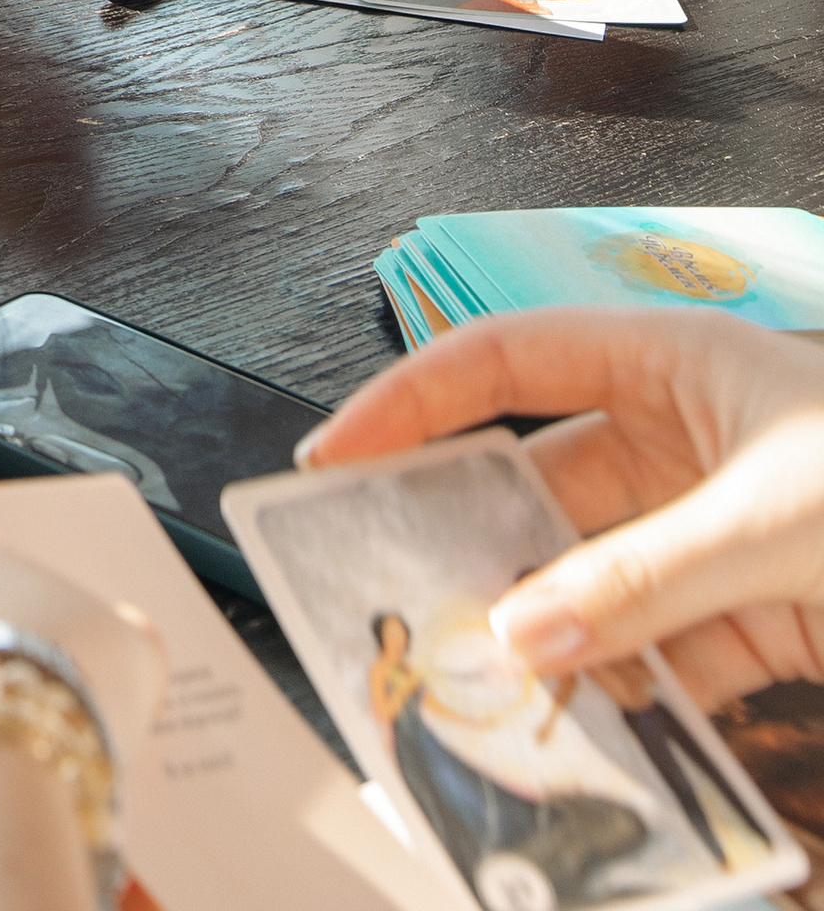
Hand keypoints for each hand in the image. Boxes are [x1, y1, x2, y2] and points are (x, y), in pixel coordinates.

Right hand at [301, 306, 823, 707]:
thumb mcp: (769, 519)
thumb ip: (640, 580)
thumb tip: (523, 631)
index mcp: (668, 365)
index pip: (505, 363)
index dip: (413, 400)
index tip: (336, 461)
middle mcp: (677, 441)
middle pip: (539, 492)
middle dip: (476, 555)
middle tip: (404, 612)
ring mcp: (711, 534)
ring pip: (592, 589)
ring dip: (551, 649)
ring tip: (493, 704)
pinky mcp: (752, 619)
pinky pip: (659, 658)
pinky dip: (626, 703)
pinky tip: (593, 743)